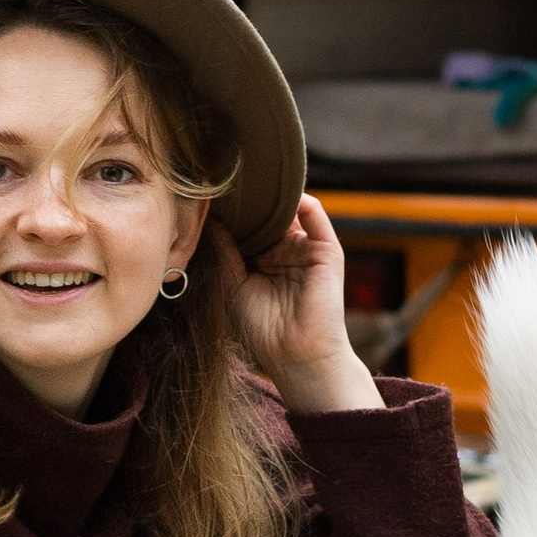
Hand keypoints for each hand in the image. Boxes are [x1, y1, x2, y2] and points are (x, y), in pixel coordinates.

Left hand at [210, 193, 383, 415]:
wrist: (297, 355)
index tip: (209, 196)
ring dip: (271, 196)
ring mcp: (307, 249)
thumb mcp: (235, 285)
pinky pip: (315, 214)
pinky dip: (299, 199)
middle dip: (250, 200)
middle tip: (225, 180)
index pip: (248, 228)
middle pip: (267, 216)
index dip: (232, 214)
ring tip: (247, 181)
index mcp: (264, 262)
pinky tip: (276, 190)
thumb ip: (225, 252)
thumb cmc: (265, 331)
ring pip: (289, 211)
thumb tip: (210, 220)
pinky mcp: (326, 250)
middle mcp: (286, 252)